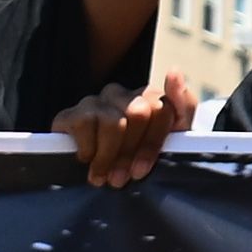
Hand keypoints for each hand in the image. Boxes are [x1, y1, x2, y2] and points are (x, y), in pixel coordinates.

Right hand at [53, 65, 201, 190]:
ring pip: (113, 122)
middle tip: (121, 178)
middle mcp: (119, 94)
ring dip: (109, 156)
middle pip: (139, 113)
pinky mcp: (69, 114)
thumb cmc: (139, 160)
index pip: (161, 107)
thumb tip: (174, 72)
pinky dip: (88, 149)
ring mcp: (94, 102)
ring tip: (104, 177)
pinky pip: (85, 125)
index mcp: (147, 98)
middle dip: (131, 151)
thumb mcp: (172, 139)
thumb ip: (182, 106)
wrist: (100, 180)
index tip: (142, 170)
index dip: (152, 143)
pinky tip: (87, 160)